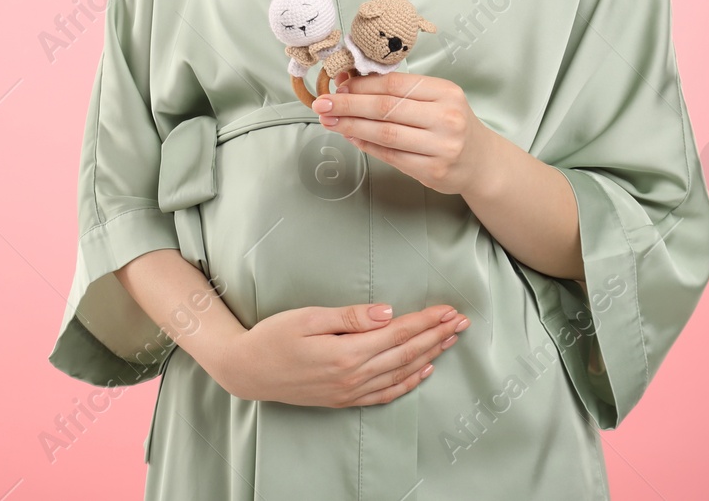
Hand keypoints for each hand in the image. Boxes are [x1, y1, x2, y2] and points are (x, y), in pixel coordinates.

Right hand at [213, 302, 469, 407]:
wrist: (247, 371)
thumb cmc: (272, 337)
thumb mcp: (306, 318)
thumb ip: (349, 317)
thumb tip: (388, 312)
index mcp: (347, 352)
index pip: (397, 333)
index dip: (425, 321)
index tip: (448, 309)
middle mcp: (354, 375)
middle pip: (406, 353)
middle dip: (436, 336)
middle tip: (461, 322)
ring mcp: (350, 390)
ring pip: (401, 372)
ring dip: (429, 355)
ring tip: (450, 341)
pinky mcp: (344, 398)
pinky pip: (386, 393)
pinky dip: (408, 382)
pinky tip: (422, 370)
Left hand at [311, 71, 498, 195]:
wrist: (481, 161)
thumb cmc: (450, 124)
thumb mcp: (435, 99)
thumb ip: (398, 92)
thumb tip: (348, 84)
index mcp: (446, 92)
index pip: (395, 84)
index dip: (362, 84)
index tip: (338, 84)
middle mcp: (447, 118)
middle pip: (386, 108)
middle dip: (348, 104)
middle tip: (322, 103)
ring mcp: (442, 147)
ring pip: (385, 133)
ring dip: (351, 126)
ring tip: (329, 121)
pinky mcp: (433, 171)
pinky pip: (391, 156)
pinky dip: (366, 145)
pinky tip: (350, 137)